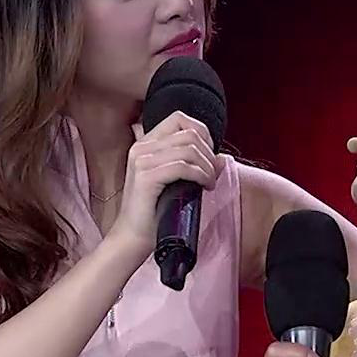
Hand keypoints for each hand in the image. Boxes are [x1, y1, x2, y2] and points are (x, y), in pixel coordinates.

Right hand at [105, 111, 221, 260]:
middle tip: (212, 173)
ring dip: (207, 166)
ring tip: (209, 182)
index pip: (178, 119)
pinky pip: (183, 167)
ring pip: (189, 148)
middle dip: (208, 152)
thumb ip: (193, 165)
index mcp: (145, 144)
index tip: (209, 155)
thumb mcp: (175, 182)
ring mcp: (141, 161)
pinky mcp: (146, 178)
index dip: (201, 132)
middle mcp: (141, 148)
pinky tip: (205, 187)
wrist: (133, 237)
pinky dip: (201, 175)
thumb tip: (222, 158)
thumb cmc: (155, 211)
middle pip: (188, 132)